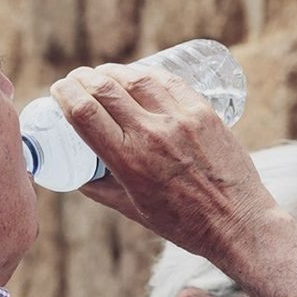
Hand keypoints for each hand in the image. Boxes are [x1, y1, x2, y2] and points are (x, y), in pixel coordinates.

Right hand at [49, 63, 277, 258]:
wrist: (238, 223)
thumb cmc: (184, 224)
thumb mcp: (132, 211)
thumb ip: (100, 189)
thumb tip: (77, 173)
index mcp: (128, 161)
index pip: (83, 112)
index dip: (64, 94)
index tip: (58, 90)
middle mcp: (151, 135)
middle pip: (105, 88)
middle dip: (82, 79)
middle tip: (76, 80)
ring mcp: (180, 120)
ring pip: (136, 78)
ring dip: (112, 71)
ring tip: (102, 74)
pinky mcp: (204, 112)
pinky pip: (168, 81)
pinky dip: (146, 73)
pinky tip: (137, 74)